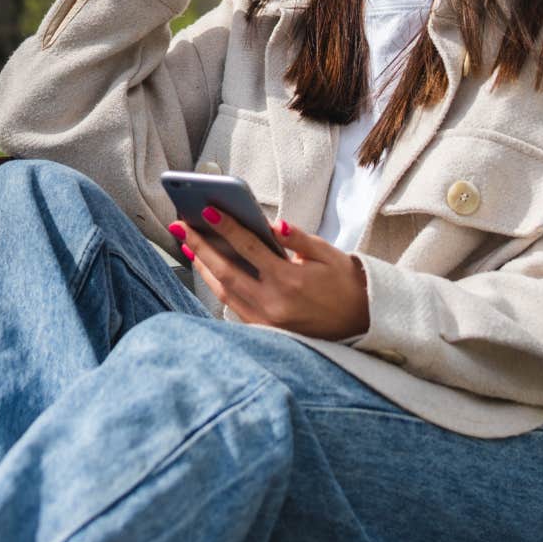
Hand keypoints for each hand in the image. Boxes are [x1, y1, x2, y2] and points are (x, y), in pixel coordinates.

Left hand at [169, 207, 368, 339]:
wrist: (362, 322)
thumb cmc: (345, 283)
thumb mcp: (328, 254)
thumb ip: (298, 239)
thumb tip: (273, 224)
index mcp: (290, 280)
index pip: (250, 248)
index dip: (226, 228)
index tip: (206, 210)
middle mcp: (274, 303)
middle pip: (227, 271)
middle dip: (200, 246)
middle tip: (180, 225)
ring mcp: (267, 320)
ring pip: (224, 291)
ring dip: (203, 267)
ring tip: (188, 244)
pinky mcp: (266, 330)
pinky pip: (233, 306)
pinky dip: (218, 286)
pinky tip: (208, 269)